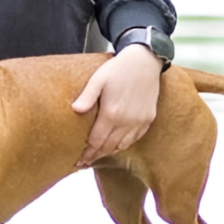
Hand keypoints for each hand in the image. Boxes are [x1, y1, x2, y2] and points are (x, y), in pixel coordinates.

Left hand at [71, 44, 163, 167]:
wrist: (145, 61)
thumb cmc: (119, 69)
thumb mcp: (98, 79)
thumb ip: (87, 97)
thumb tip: (75, 111)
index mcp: (112, 113)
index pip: (96, 142)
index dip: (87, 153)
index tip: (79, 161)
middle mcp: (126, 121)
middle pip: (108, 147)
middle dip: (96, 155)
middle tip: (85, 162)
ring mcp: (139, 121)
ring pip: (122, 145)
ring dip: (109, 151)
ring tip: (98, 155)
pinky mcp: (148, 119)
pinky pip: (134, 138)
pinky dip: (124, 144)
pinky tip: (116, 144)